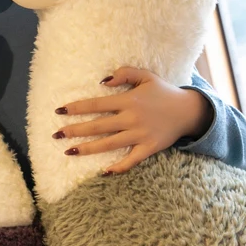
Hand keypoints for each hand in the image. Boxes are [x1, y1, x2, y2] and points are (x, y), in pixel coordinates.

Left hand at [53, 67, 213, 173]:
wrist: (188, 111)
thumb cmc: (163, 92)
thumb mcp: (146, 76)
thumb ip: (125, 73)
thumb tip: (103, 80)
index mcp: (129, 100)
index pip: (97, 105)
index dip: (77, 108)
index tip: (59, 111)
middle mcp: (132, 118)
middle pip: (98, 126)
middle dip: (75, 131)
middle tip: (56, 135)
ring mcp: (140, 135)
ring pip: (109, 144)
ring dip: (88, 149)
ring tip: (69, 152)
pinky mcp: (149, 148)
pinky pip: (131, 160)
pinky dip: (118, 168)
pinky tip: (104, 172)